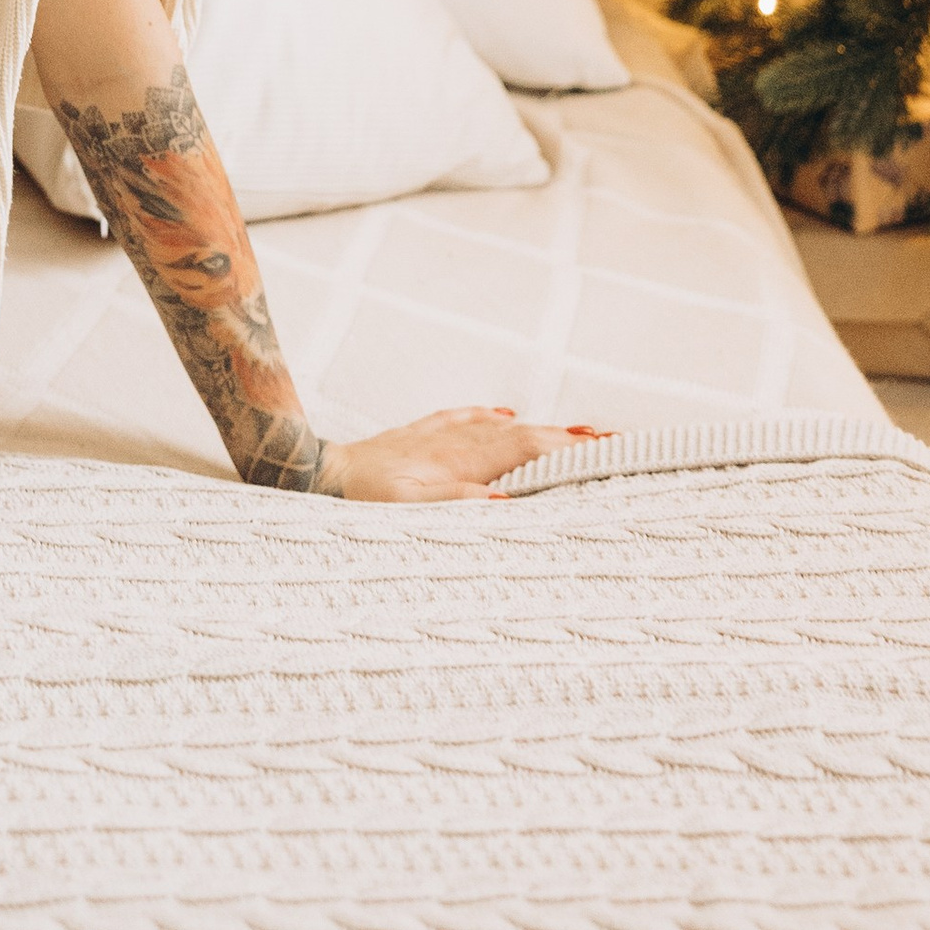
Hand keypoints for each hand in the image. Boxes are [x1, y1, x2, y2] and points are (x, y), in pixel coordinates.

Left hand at [319, 405, 605, 501]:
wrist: (314, 477)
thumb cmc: (359, 502)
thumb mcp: (407, 512)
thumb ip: (456, 504)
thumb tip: (507, 503)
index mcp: (459, 462)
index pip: (528, 451)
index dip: (568, 450)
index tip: (607, 448)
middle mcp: (454, 444)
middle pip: (524, 436)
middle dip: (569, 438)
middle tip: (614, 440)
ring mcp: (436, 438)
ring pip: (500, 429)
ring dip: (540, 429)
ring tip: (579, 431)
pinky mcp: (417, 437)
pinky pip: (463, 421)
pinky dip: (490, 419)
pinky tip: (504, 416)